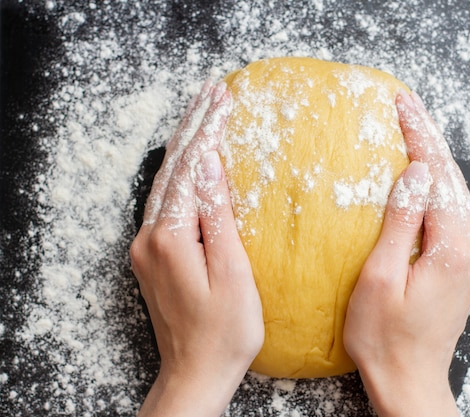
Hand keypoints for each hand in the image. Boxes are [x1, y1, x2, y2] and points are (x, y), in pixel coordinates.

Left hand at [130, 81, 263, 416]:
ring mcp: (147, 247)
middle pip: (172, 168)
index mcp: (170, 238)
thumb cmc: (225, 331)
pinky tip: (191, 162)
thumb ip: (217, 215)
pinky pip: (165, 202)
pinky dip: (180, 174)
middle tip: (212, 92)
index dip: (208, 131)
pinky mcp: (153, 256)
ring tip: (203, 114)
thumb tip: (207, 164)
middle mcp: (149, 237)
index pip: (190, 168)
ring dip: (186, 146)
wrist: (196, 373)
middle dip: (193, 127)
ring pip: (166, 182)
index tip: (224, 98)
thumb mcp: (232, 272)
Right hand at [343, 90, 469, 416]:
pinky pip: (452, 212)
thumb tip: (414, 173)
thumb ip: (401, 222)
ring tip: (413, 125)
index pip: (436, 177)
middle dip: (429, 137)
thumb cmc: (384, 336)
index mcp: (452, 249)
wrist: (409, 379)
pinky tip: (423, 171)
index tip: (401, 104)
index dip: (417, 137)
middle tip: (406, 103)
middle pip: (451, 179)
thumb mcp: (381, 278)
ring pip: (454, 193)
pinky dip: (437, 184)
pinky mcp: (463, 265)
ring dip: (434, 158)